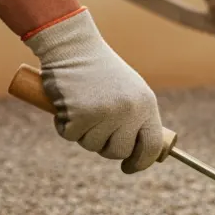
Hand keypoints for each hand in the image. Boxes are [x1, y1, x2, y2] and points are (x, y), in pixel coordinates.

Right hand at [23, 8, 166, 173]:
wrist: (74, 47)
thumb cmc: (101, 70)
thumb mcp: (130, 91)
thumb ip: (137, 118)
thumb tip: (141, 150)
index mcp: (147, 105)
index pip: (151, 145)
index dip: (141, 162)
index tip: (129, 168)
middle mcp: (130, 111)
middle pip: (118, 151)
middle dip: (105, 148)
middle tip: (95, 132)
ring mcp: (106, 113)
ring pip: (91, 145)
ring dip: (82, 134)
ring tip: (81, 108)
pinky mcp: (80, 114)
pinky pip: (70, 135)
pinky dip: (63, 125)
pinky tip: (67, 105)